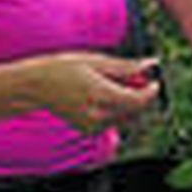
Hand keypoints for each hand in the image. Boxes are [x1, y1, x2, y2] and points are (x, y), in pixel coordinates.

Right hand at [39, 53, 161, 133]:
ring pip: (126, 118)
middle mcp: (98, 114)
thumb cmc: (63, 68)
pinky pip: (113, 122)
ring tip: (112, 85)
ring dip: (128, 103)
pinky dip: (115, 110)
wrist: (36, 86)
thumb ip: (125, 67)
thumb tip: (151, 64)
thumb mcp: (96, 61)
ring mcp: (93, 125)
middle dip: (140, 95)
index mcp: (100, 94)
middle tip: (132, 78)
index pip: (138, 101)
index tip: (155, 81)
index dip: (151, 91)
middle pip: (135, 111)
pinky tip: (102, 95)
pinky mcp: (90, 130)